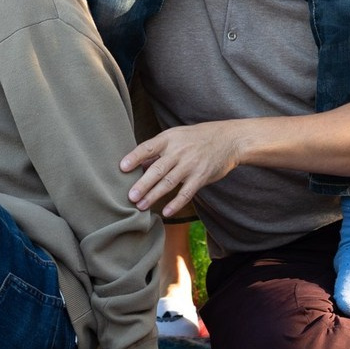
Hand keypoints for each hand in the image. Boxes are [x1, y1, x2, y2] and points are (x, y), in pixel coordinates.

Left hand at [121, 121, 244, 217]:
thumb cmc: (196, 138)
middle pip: (157, 169)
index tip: (122, 167)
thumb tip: (137, 164)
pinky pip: (186, 193)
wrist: (227, 139)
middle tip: (130, 196)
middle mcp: (178, 151)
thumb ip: (158, 150)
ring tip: (141, 206)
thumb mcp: (176, 136)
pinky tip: (166, 212)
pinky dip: (176, 203)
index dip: (134, 157)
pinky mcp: (201, 177)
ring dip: (154, 195)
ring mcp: (190, 164)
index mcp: (169, 138)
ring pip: (169, 182)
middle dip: (142, 184)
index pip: (148, 147)